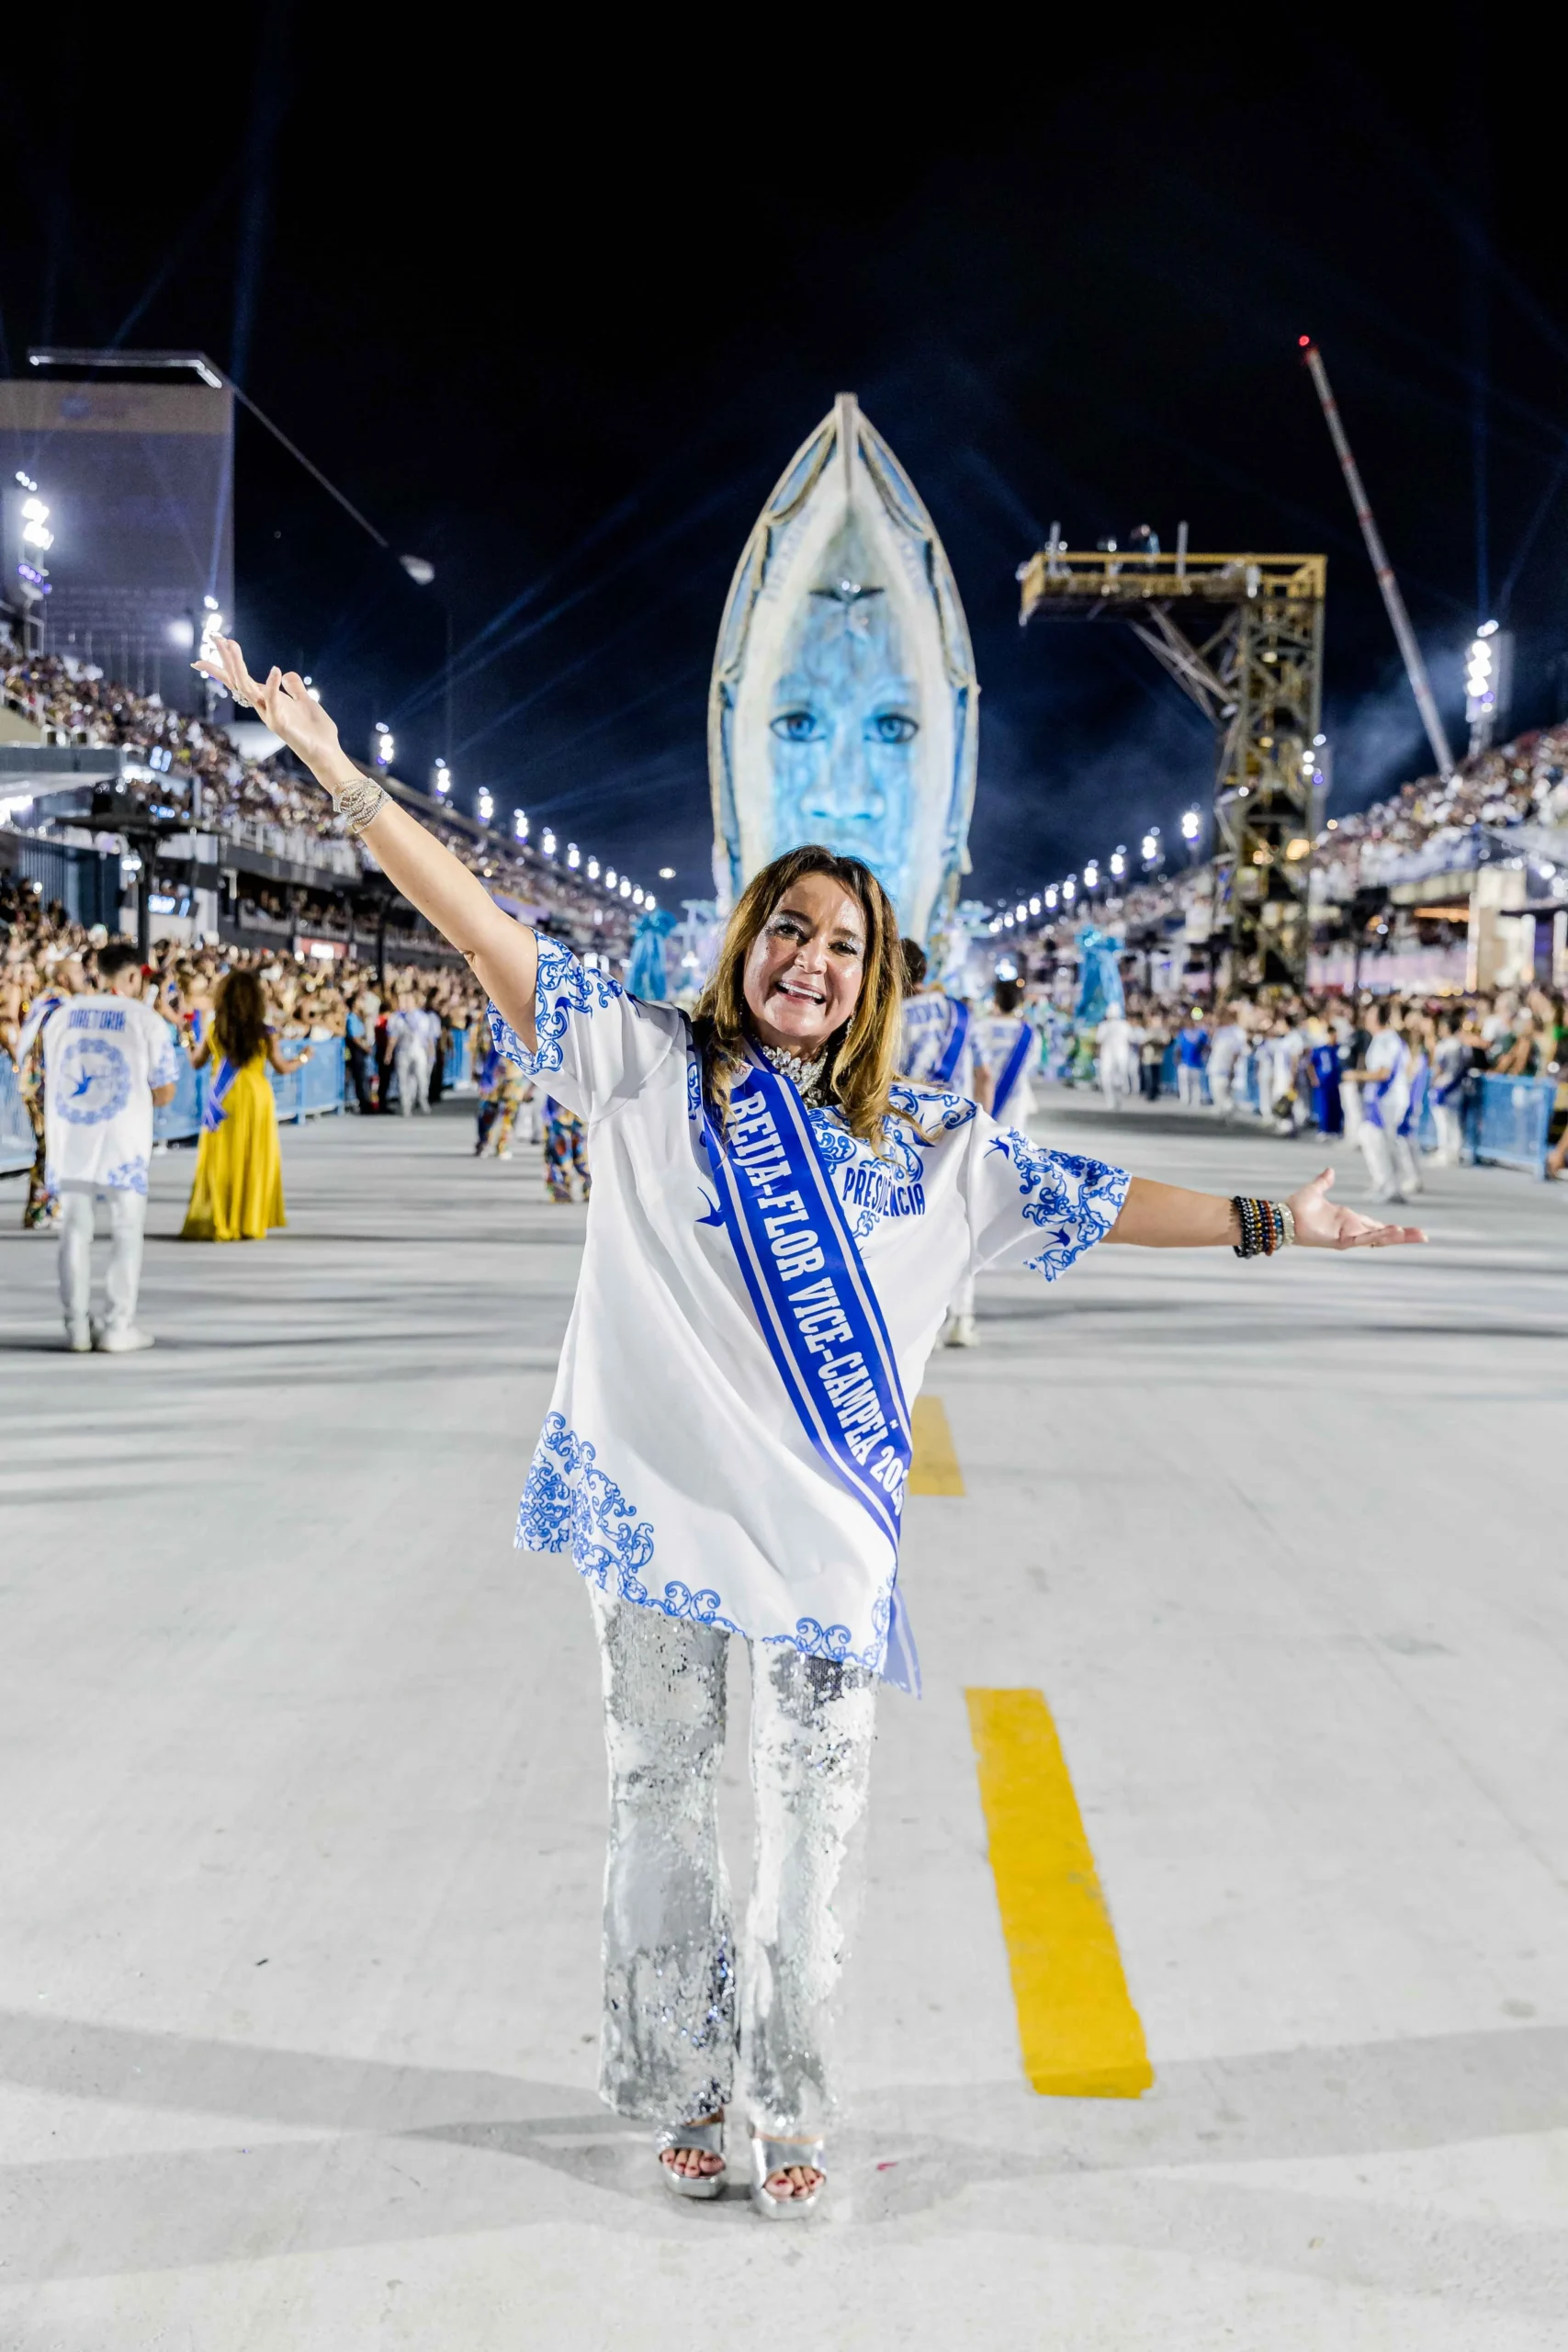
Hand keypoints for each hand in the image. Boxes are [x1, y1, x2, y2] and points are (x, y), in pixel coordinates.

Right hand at [193, 635, 350, 787]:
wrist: (327, 753)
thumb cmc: (315, 731)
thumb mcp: (305, 701)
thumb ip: (295, 688)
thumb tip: (287, 673)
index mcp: (268, 700)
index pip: (242, 680)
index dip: (227, 665)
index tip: (213, 646)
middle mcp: (264, 707)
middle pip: (238, 680)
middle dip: (226, 659)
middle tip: (215, 637)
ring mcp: (270, 716)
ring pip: (247, 688)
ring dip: (238, 666)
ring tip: (231, 645)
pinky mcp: (280, 724)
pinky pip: (273, 702)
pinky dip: (273, 686)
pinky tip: (275, 670)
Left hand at [1288, 1166, 1426, 1249]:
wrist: (1283, 1216)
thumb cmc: (1297, 1206)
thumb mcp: (1315, 1190)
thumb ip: (1324, 1181)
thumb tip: (1330, 1170)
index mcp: (1349, 1219)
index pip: (1376, 1225)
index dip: (1392, 1228)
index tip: (1409, 1230)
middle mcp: (1351, 1229)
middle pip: (1382, 1234)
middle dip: (1403, 1236)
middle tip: (1424, 1236)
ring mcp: (1347, 1236)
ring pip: (1376, 1238)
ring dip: (1394, 1236)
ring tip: (1413, 1235)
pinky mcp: (1340, 1241)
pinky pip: (1361, 1239)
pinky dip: (1375, 1236)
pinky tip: (1391, 1232)